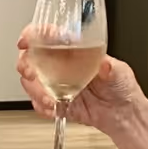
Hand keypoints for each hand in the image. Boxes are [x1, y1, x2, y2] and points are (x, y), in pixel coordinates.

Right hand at [14, 30, 142, 131]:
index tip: (26, 40)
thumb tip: (104, 64)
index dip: (32, 35)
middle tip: (32, 73)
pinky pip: (39, 103)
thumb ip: (110, 67)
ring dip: (35, 89)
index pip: (46, 36)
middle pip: (30, 58)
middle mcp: (61, 65)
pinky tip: (53, 106)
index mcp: (72, 50)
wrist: (122, 113)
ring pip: (31, 82)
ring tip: (50, 97)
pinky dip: (42, 106)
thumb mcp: (119, 70)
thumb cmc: (120, 86)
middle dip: (25, 65)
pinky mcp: (56, 102)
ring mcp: (56, 84)